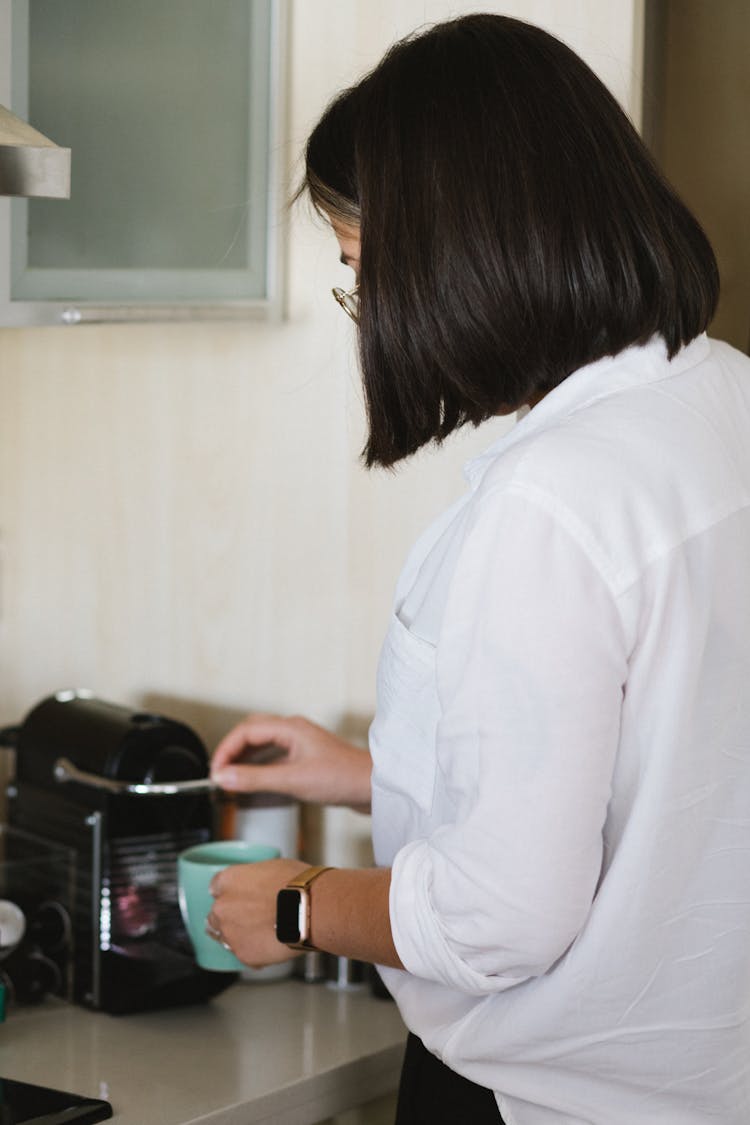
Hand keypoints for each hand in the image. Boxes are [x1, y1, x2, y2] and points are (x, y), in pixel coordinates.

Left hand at [206, 857, 307, 967]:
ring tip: (262, 933)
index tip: (239, 897)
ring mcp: (230, 933)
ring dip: (239, 935)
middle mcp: (222, 907)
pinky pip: (243, 954)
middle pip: (216, 915)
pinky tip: (271, 944)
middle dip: (230, 917)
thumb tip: (259, 885)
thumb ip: (254, 879)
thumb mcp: (272, 868)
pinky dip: (253, 952)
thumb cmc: (298, 885)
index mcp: (228, 880)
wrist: (310, 909)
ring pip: (225, 937)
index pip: (215, 888)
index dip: (230, 893)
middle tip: (251, 918)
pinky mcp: (243, 954)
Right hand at [210, 714, 371, 809]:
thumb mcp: (292, 780)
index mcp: (290, 728)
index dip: (226, 749)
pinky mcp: (306, 757)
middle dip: (232, 749)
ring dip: (244, 757)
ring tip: (230, 776)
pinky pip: (274, 755)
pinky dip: (258, 765)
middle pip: (252, 731)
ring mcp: (300, 743)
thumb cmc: (341, 778)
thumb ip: (255, 779)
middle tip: (219, 772)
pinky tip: (254, 779)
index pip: (246, 730)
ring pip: (263, 743)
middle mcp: (294, 731)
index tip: (215, 771)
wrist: (373, 787)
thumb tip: (224, 777)